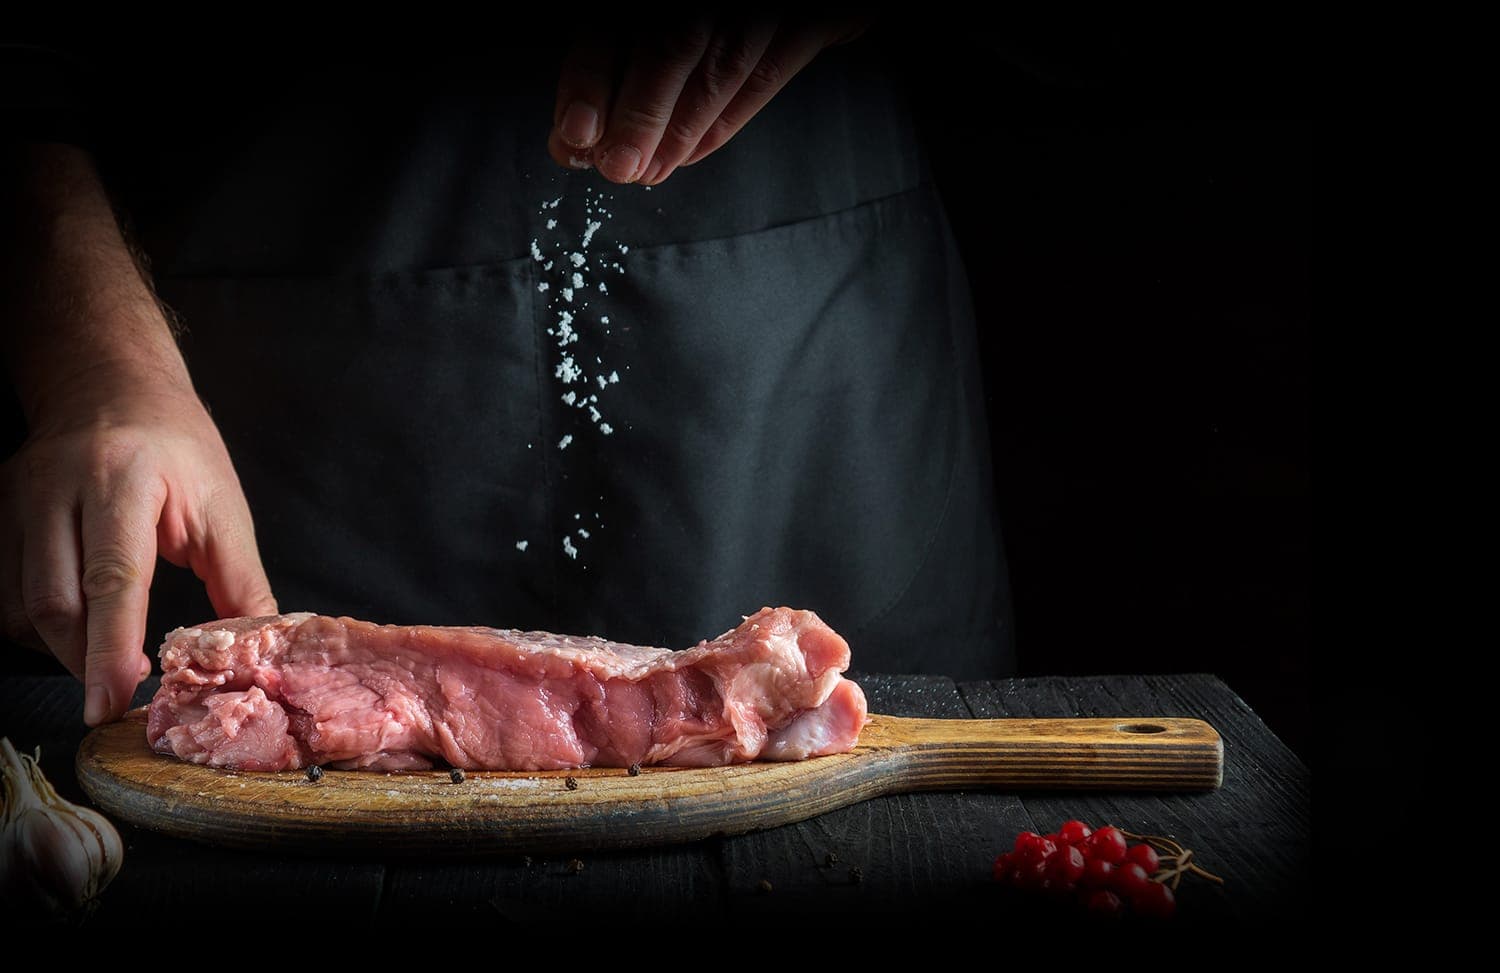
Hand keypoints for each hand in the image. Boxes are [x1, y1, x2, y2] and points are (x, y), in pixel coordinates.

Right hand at [1, 367, 275, 725]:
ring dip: (61, 648)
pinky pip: (5, 593)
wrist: (110, 383)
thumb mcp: (222, 506)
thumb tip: (256, 649)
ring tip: (104, 661)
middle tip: (118, 695)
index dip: (110, 648)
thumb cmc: (178, 446)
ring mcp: (18, 498)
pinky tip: (76, 629)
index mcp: (124, 478)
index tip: (114, 701)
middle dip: (85, 660)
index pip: (112, 578)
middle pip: (55, 601)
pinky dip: (39, 625)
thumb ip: (239, 580)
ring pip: (22, 605)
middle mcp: (58, 487)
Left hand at [548, 16, 865, 185]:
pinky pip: (765, 75)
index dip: (591, 75)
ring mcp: (766, 0)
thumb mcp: (652, 25)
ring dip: (679, 130)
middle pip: (671, 42)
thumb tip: (573, 134)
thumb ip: (609, 60)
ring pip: (722, 65)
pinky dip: (723, 122)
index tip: (577, 130)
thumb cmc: (708, 17)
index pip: (614, 20)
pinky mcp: (813, 18)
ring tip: (647, 171)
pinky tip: (688, 154)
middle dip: (640, 114)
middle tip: (617, 165)